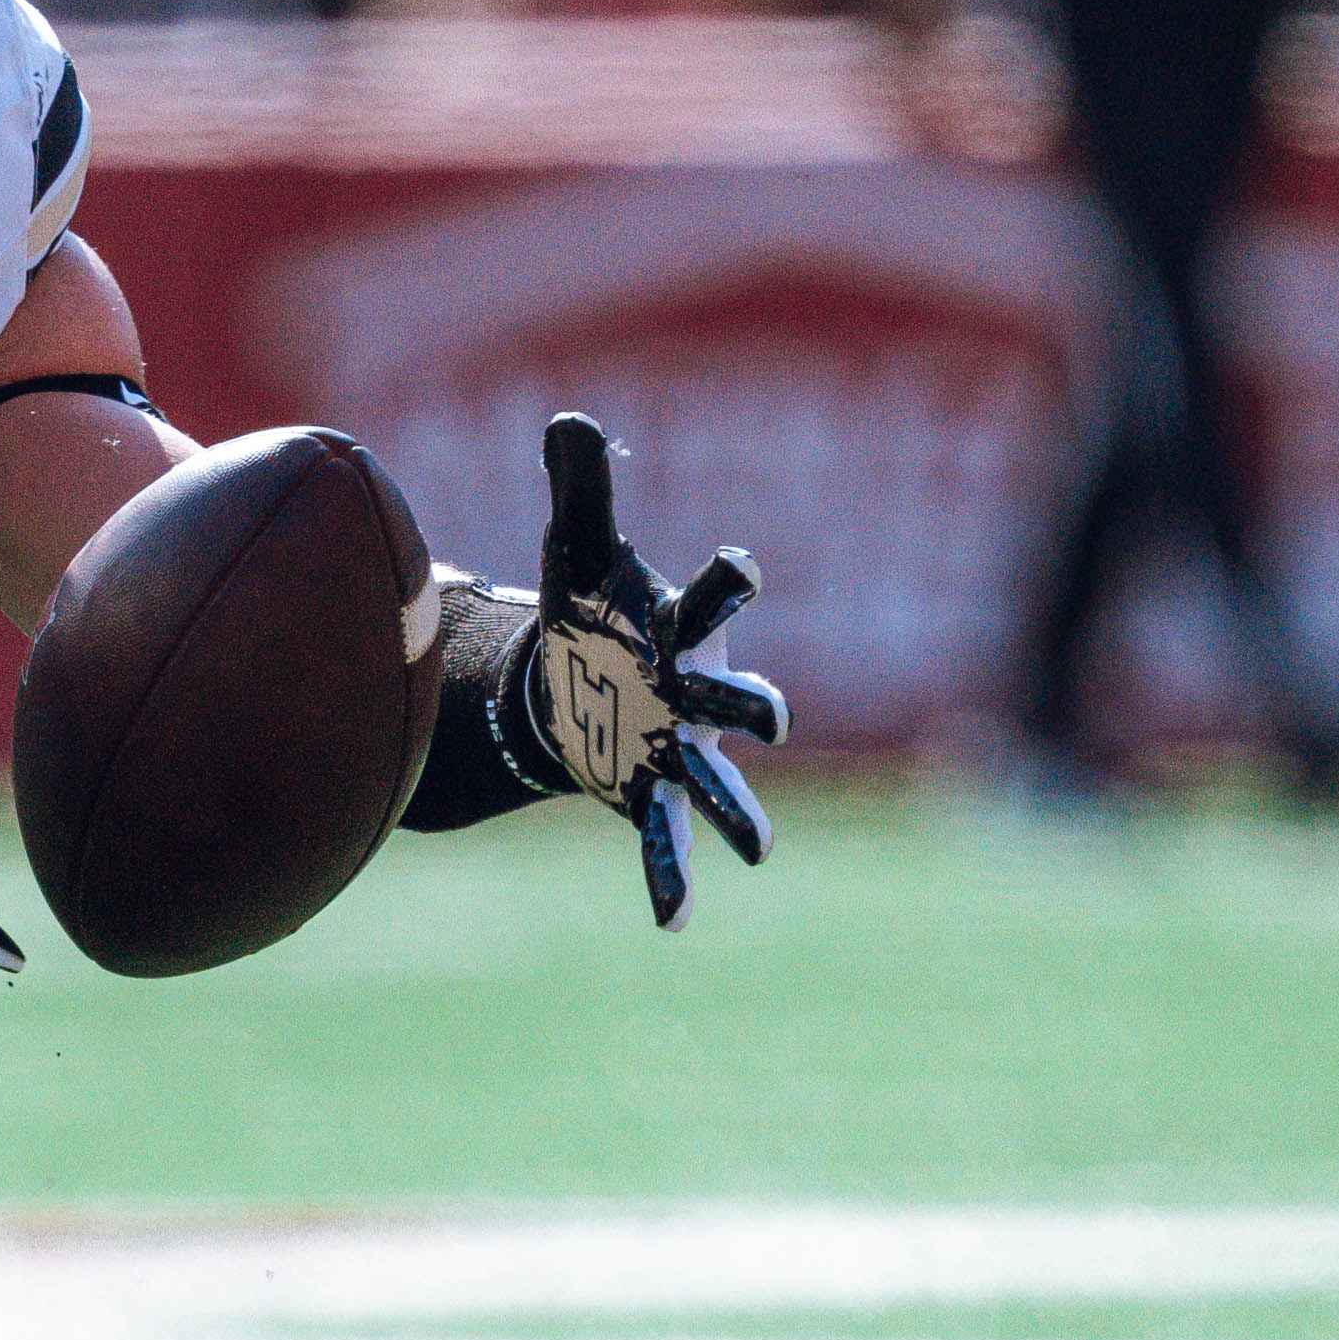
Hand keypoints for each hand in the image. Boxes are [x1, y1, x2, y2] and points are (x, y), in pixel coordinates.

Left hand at [518, 412, 788, 928]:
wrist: (580, 677)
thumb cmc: (593, 609)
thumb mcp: (579, 549)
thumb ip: (580, 486)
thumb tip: (567, 419)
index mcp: (678, 630)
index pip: (711, 599)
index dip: (727, 581)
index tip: (737, 564)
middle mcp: (691, 693)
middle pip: (735, 699)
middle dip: (755, 707)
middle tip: (772, 718)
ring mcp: (674, 748)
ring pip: (717, 784)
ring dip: (739, 816)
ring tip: (760, 852)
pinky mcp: (643, 790)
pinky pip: (662, 838)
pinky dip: (670, 878)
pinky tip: (673, 921)